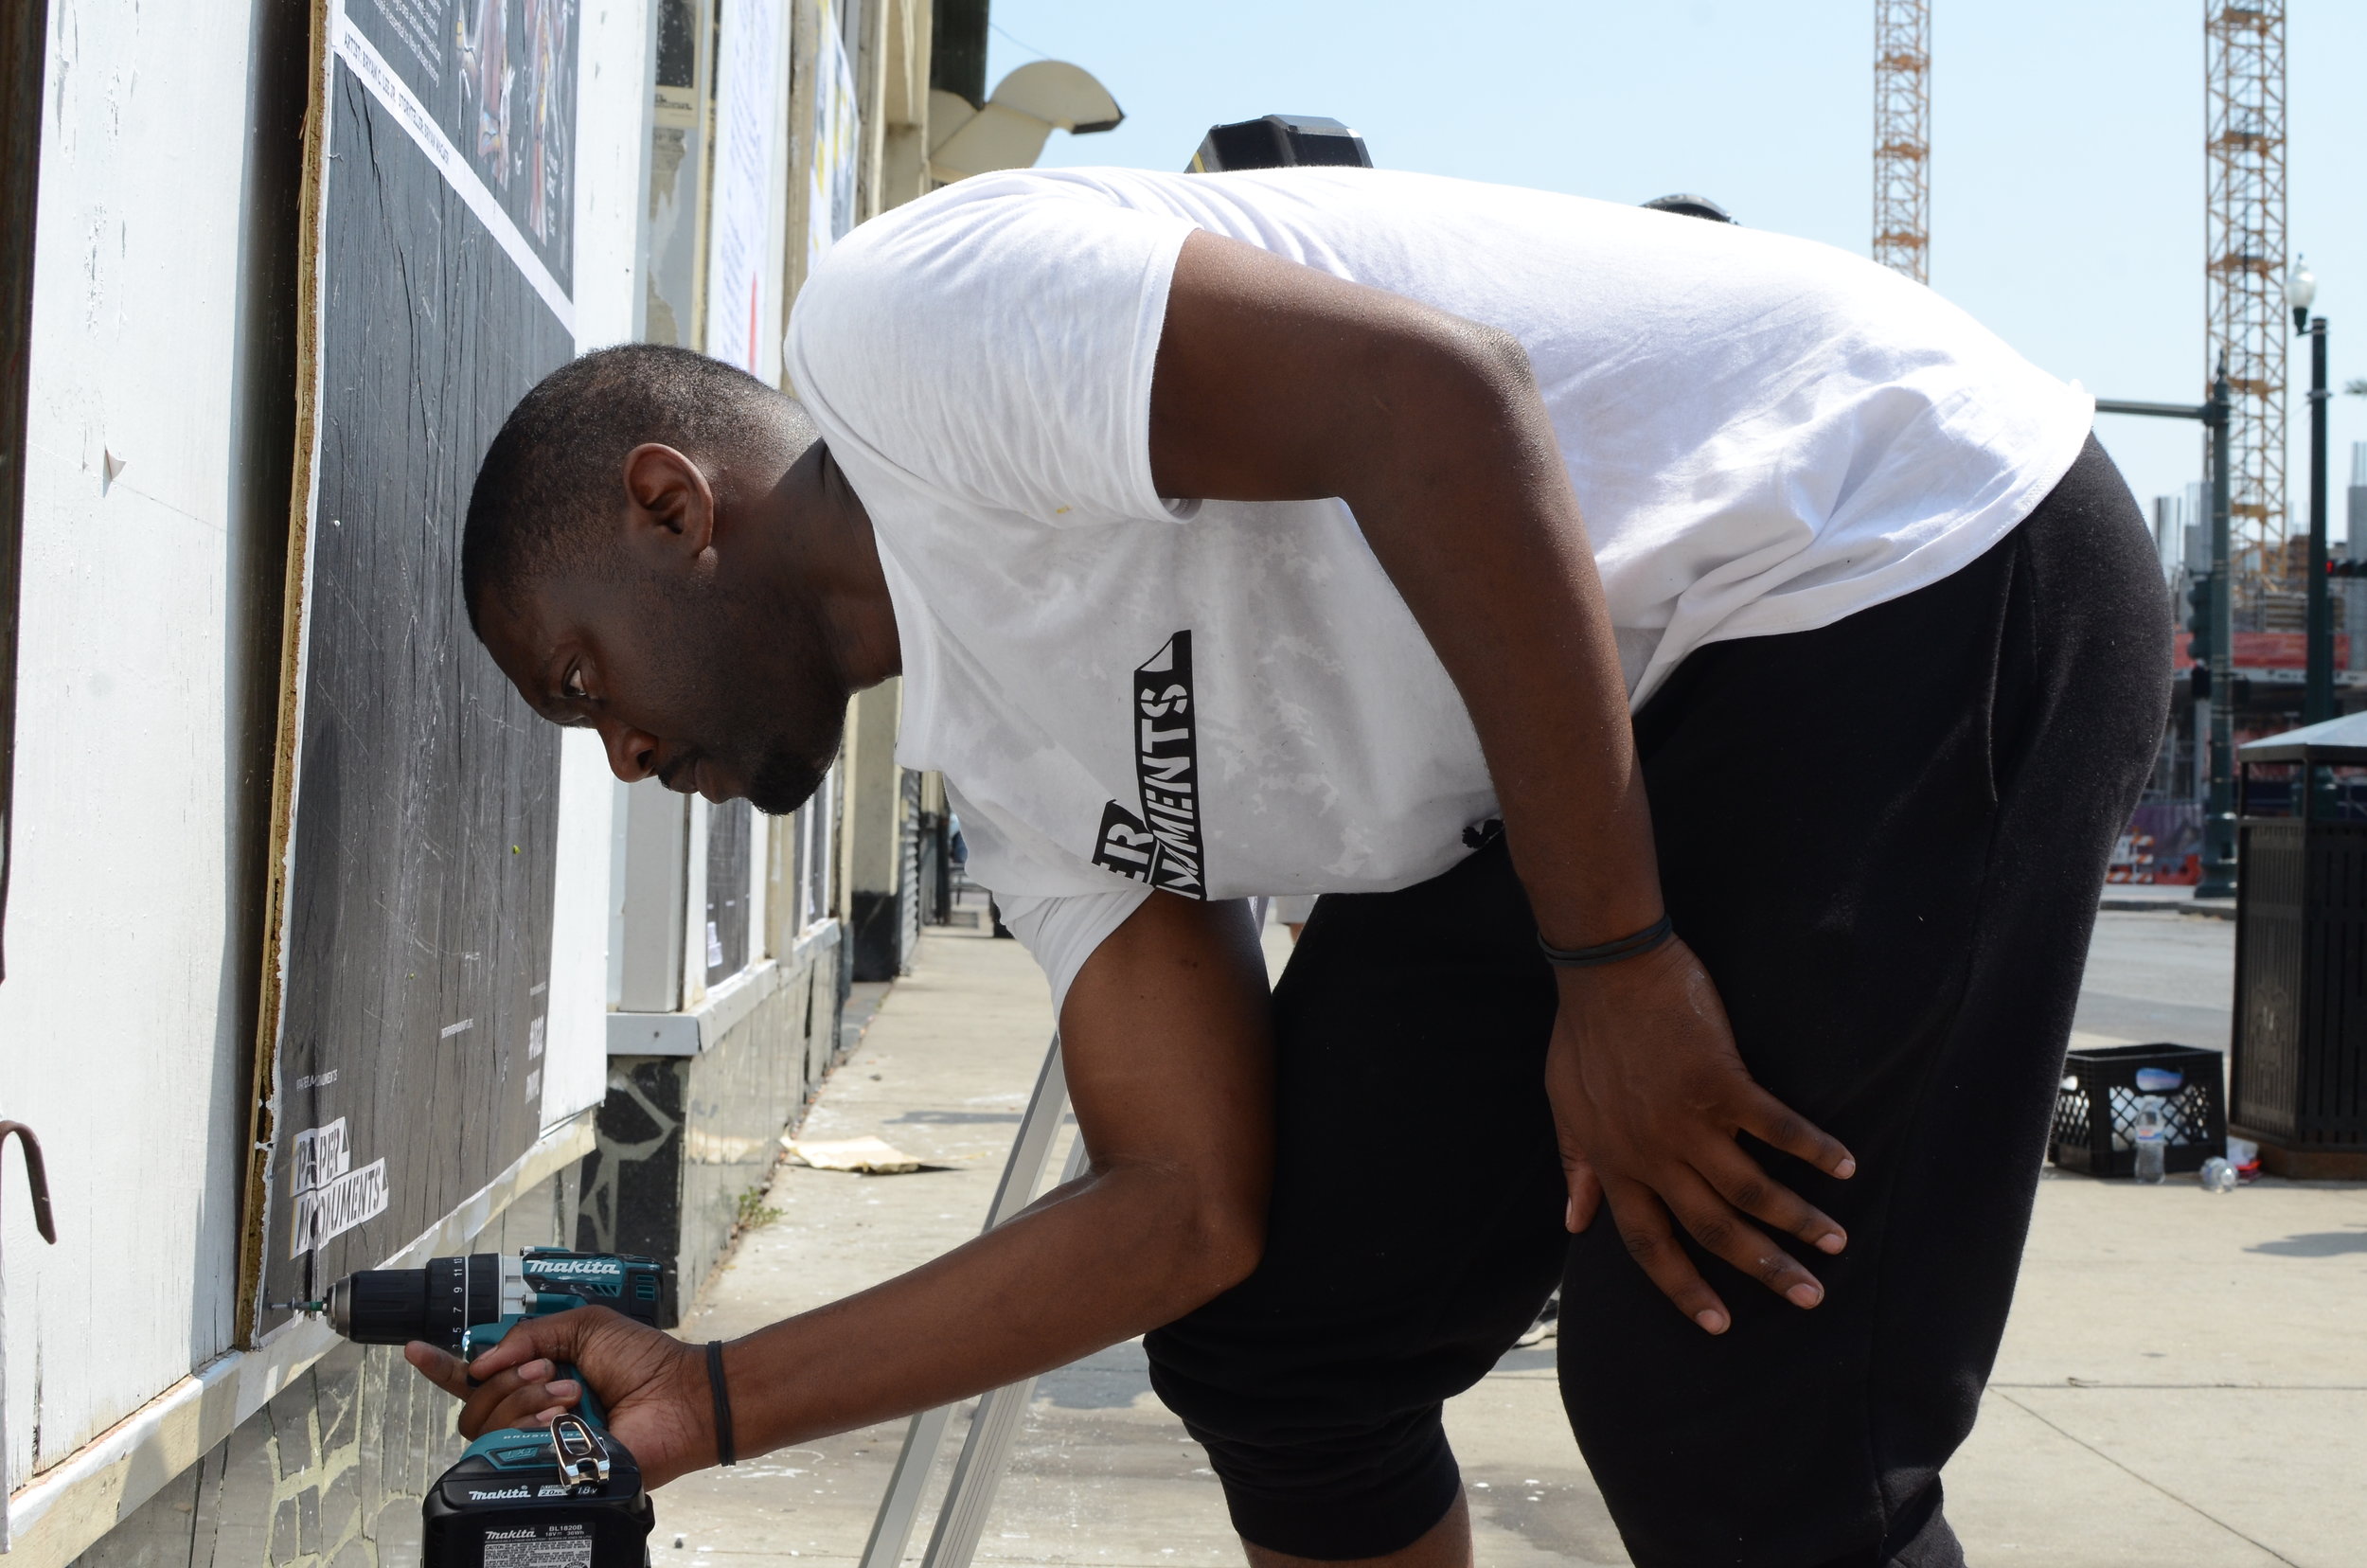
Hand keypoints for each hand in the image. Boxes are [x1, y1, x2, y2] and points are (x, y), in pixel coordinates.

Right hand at [404, 1306, 720, 1486]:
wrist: (680, 1398)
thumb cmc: (645, 1361)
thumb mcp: (584, 1325)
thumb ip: (527, 1334)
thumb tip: (481, 1364)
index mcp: (537, 1376)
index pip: (478, 1378)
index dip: (443, 1366)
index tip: (415, 1350)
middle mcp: (532, 1412)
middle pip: (474, 1406)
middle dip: (507, 1381)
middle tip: (550, 1369)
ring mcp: (539, 1443)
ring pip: (486, 1428)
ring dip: (525, 1399)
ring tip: (569, 1393)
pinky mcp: (549, 1469)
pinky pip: (510, 1452)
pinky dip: (532, 1426)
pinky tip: (561, 1418)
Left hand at [1548, 936, 1855, 1333]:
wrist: (1606, 969)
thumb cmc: (1584, 1034)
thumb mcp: (1564, 1106)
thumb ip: (1576, 1165)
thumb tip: (1575, 1222)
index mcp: (1615, 1164)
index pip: (1649, 1245)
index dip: (1683, 1288)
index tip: (1717, 1324)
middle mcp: (1652, 1154)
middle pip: (1714, 1231)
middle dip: (1764, 1270)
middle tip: (1808, 1297)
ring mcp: (1688, 1121)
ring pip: (1751, 1192)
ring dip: (1799, 1222)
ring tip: (1837, 1243)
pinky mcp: (1721, 1083)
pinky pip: (1777, 1129)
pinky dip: (1813, 1149)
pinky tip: (1843, 1166)